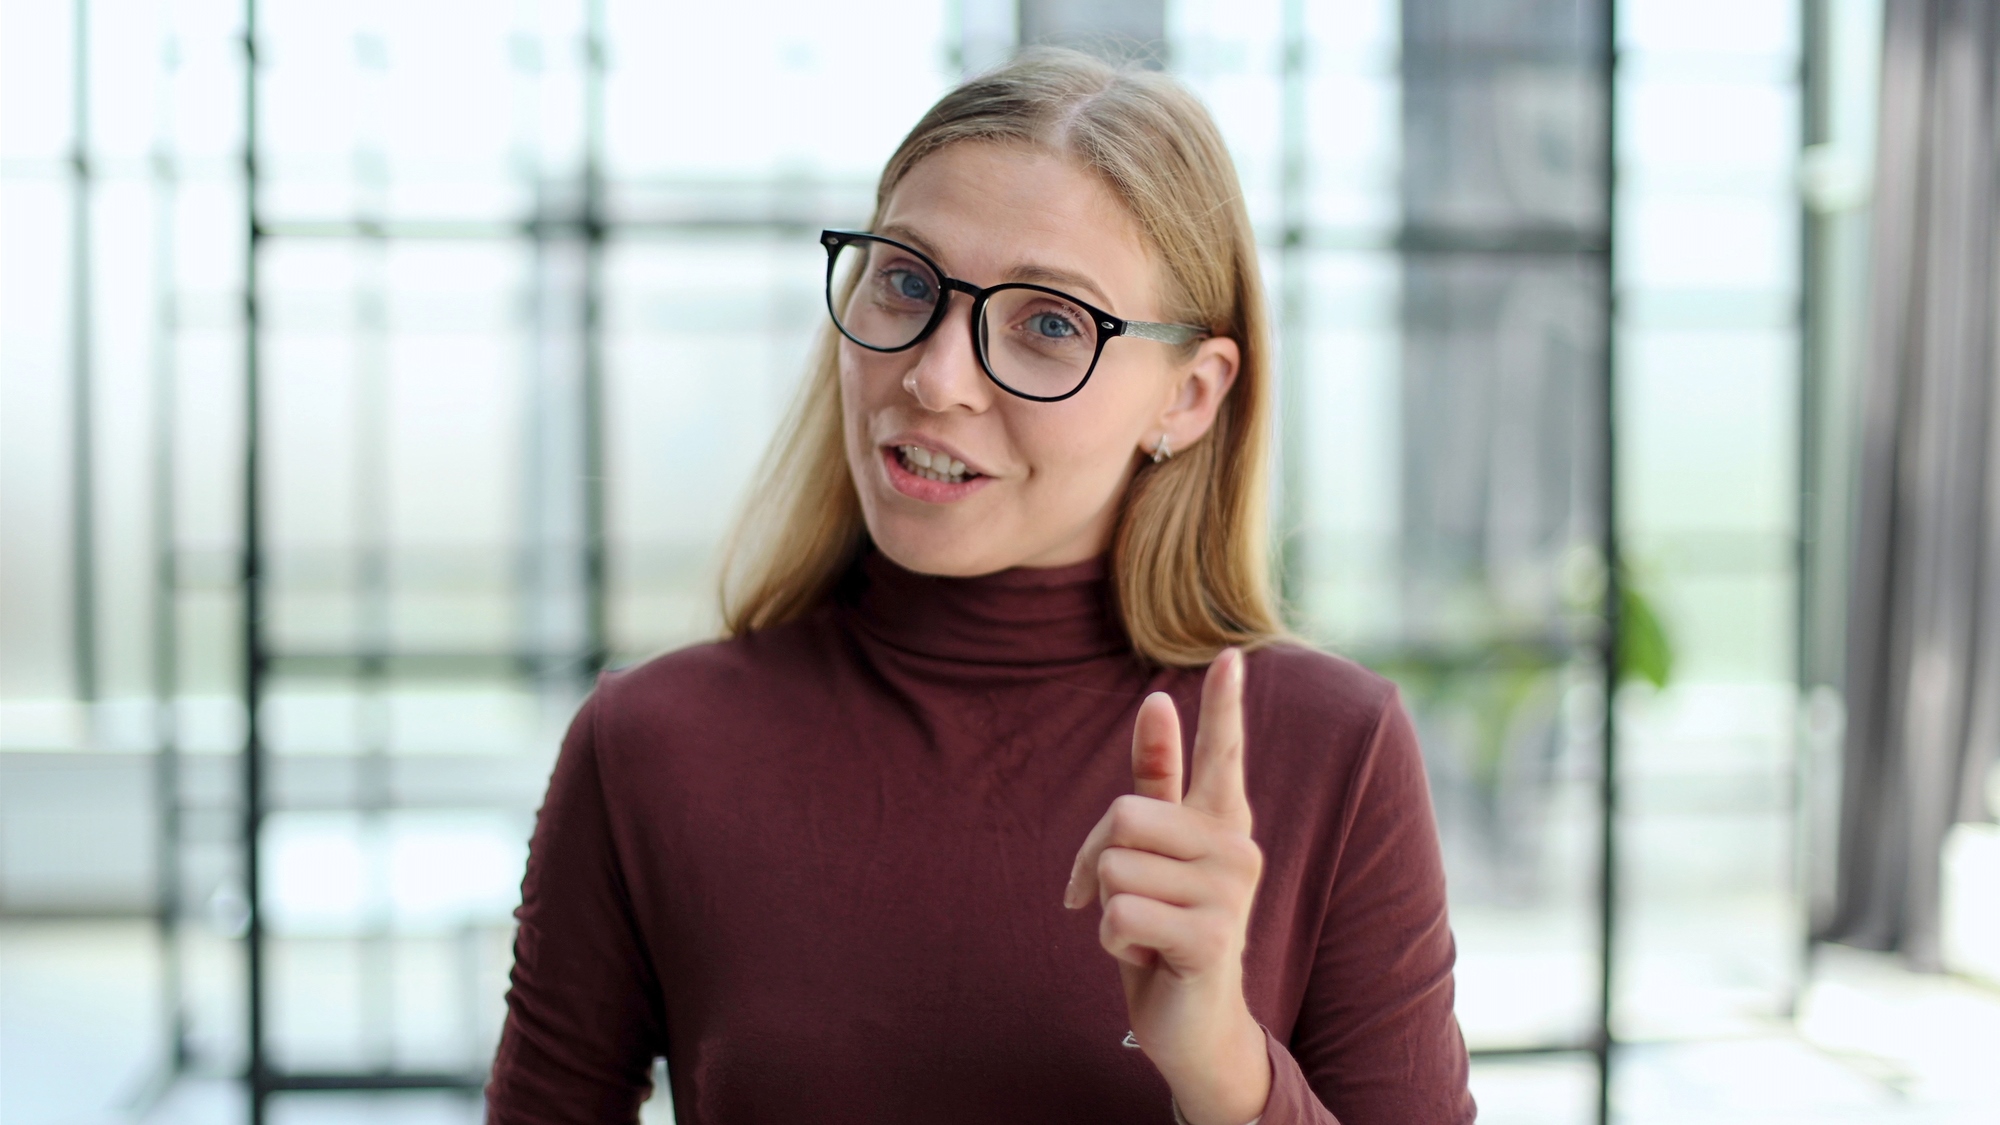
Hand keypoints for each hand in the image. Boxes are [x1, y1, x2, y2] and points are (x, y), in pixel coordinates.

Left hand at [1063, 648, 1269, 1124]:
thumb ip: (1157, 783)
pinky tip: (1148, 957)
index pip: (1223, 752)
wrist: (1193, 1024)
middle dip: (1096, 862)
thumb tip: (1154, 700)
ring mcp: (1229, 892)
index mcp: (1221, 822)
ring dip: (1109, 909)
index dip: (1223, 704)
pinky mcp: (1211, 936)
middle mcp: (1235, 848)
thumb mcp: (1153, 855)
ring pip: (1116, 867)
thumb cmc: (1165, 930)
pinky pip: (1120, 913)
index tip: (1230, 654)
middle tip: (1116, 900)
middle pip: (1124, 816)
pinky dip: (1114, 942)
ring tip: (1145, 932)